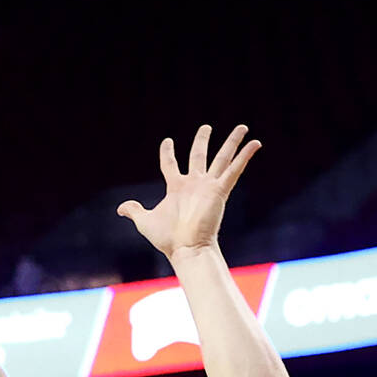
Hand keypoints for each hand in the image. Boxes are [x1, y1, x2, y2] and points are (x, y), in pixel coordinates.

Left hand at [117, 124, 260, 259]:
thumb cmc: (167, 238)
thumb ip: (135, 211)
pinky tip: (256, 143)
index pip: (170, 164)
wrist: (186, 248)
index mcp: (176, 187)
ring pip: (222, 159)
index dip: (168, 152)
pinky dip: (245, 156)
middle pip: (199, 156)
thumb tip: (121, 208)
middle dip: (202, 141)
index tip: (168, 141)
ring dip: (232, 142)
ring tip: (243, 127)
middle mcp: (194, 184)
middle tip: (206, 127)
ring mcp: (208, 186)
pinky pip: (234, 170)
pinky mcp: (220, 191)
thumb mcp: (145, 221)